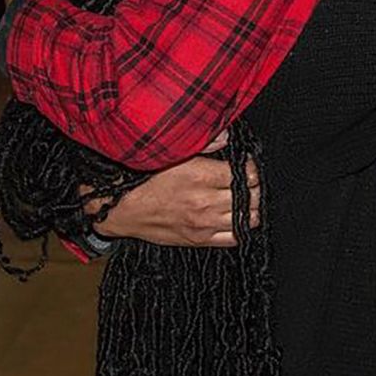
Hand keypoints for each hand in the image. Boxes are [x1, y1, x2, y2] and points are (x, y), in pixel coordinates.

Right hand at [89, 134, 261, 246]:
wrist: (120, 208)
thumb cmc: (142, 177)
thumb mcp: (170, 151)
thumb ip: (203, 143)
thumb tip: (227, 136)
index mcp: (201, 175)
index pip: (247, 174)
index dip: (252, 167)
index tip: (247, 163)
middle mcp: (206, 202)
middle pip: (252, 196)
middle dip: (255, 187)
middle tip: (247, 180)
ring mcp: (204, 224)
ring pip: (248, 218)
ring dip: (251, 207)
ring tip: (243, 198)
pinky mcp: (199, 240)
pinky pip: (234, 237)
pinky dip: (241, 227)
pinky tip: (235, 216)